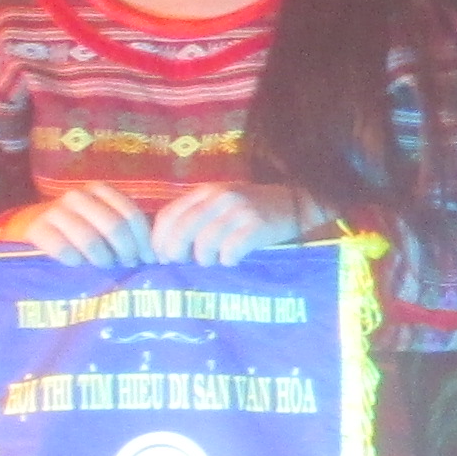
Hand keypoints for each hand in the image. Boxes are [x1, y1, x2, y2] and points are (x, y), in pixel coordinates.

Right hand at [8, 183, 157, 266]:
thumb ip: (125, 229)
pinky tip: (78, 264)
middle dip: (126, 251)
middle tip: (127, 265)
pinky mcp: (36, 228)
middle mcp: (77, 196)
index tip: (148, 260)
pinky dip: (75, 261)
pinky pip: (63, 249)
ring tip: (104, 266)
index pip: (131, 214)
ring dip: (102, 258)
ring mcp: (55, 211)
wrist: (30, 226)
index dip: (144, 240)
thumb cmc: (76, 228)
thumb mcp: (101, 222)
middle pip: (114, 226)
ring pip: (90, 239)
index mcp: (99, 190)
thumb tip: (154, 256)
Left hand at [148, 182, 311, 263]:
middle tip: (180, 264)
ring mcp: (240, 210)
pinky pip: (231, 249)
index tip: (161, 257)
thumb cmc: (252, 211)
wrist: (297, 205)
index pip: (169, 214)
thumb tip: (166, 248)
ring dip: (204, 258)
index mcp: (205, 191)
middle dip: (176, 251)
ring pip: (205, 242)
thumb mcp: (221, 205)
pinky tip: (232, 260)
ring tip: (211, 262)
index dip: (159, 239)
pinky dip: (228, 259)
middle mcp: (220, 197)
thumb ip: (196, 217)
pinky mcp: (258, 226)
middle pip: (183, 228)